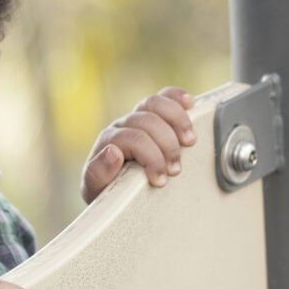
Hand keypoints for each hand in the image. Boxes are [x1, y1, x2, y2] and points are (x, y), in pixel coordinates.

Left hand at [81, 87, 195, 203]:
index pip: (132, 138)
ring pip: (155, 104)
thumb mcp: (98, 190)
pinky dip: (177, 97)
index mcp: (108, 141)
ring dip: (177, 121)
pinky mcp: (152, 115)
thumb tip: (112, 152)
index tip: (161, 180)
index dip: (151, 157)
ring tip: (189, 142)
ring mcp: (137, 117)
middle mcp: (122, 126)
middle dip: (166, 145)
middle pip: (147, 121)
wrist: (112, 190)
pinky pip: (164, 97)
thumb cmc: (108, 191)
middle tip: (175, 169)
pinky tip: (190, 104)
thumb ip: (98, 174)